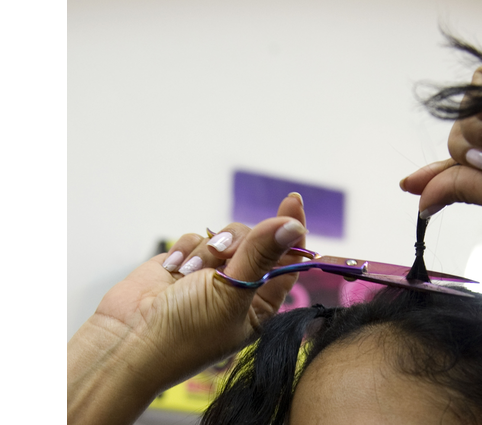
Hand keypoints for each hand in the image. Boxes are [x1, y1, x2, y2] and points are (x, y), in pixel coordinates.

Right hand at [68, 193, 307, 423]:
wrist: (127, 340)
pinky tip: (173, 270)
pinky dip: (186, 249)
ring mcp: (211, 274)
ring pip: (225, 236)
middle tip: (221, 256)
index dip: (292, 231)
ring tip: (189, 274)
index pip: (288, 261)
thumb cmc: (185, 331)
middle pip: (257, 241)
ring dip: (207, 249)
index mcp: (261, 304)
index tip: (292, 202)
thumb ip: (261, 254)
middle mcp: (239, 287)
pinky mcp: (184, 262)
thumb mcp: (231, 293)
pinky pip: (197, 237)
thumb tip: (293, 225)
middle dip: (238, 243)